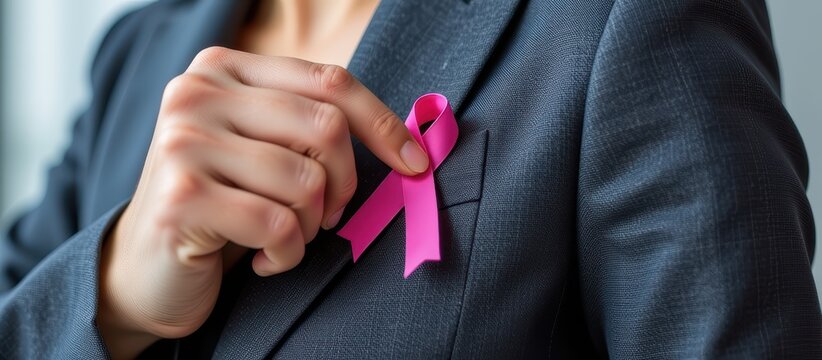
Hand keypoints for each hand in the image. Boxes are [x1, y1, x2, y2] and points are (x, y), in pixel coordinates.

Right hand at [96, 47, 428, 357]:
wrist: (147, 269)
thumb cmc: (223, 207)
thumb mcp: (266, 152)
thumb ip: (312, 129)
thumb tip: (408, 143)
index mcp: (224, 68)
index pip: (330, 81)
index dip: (384, 124)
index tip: (415, 163)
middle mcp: (197, 93)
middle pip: (325, 127)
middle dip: (344, 185)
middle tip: (328, 216)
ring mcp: (183, 141)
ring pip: (307, 180)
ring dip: (311, 226)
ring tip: (283, 237)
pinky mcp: (181, 195)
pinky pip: (280, 225)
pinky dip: (288, 255)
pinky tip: (265, 260)